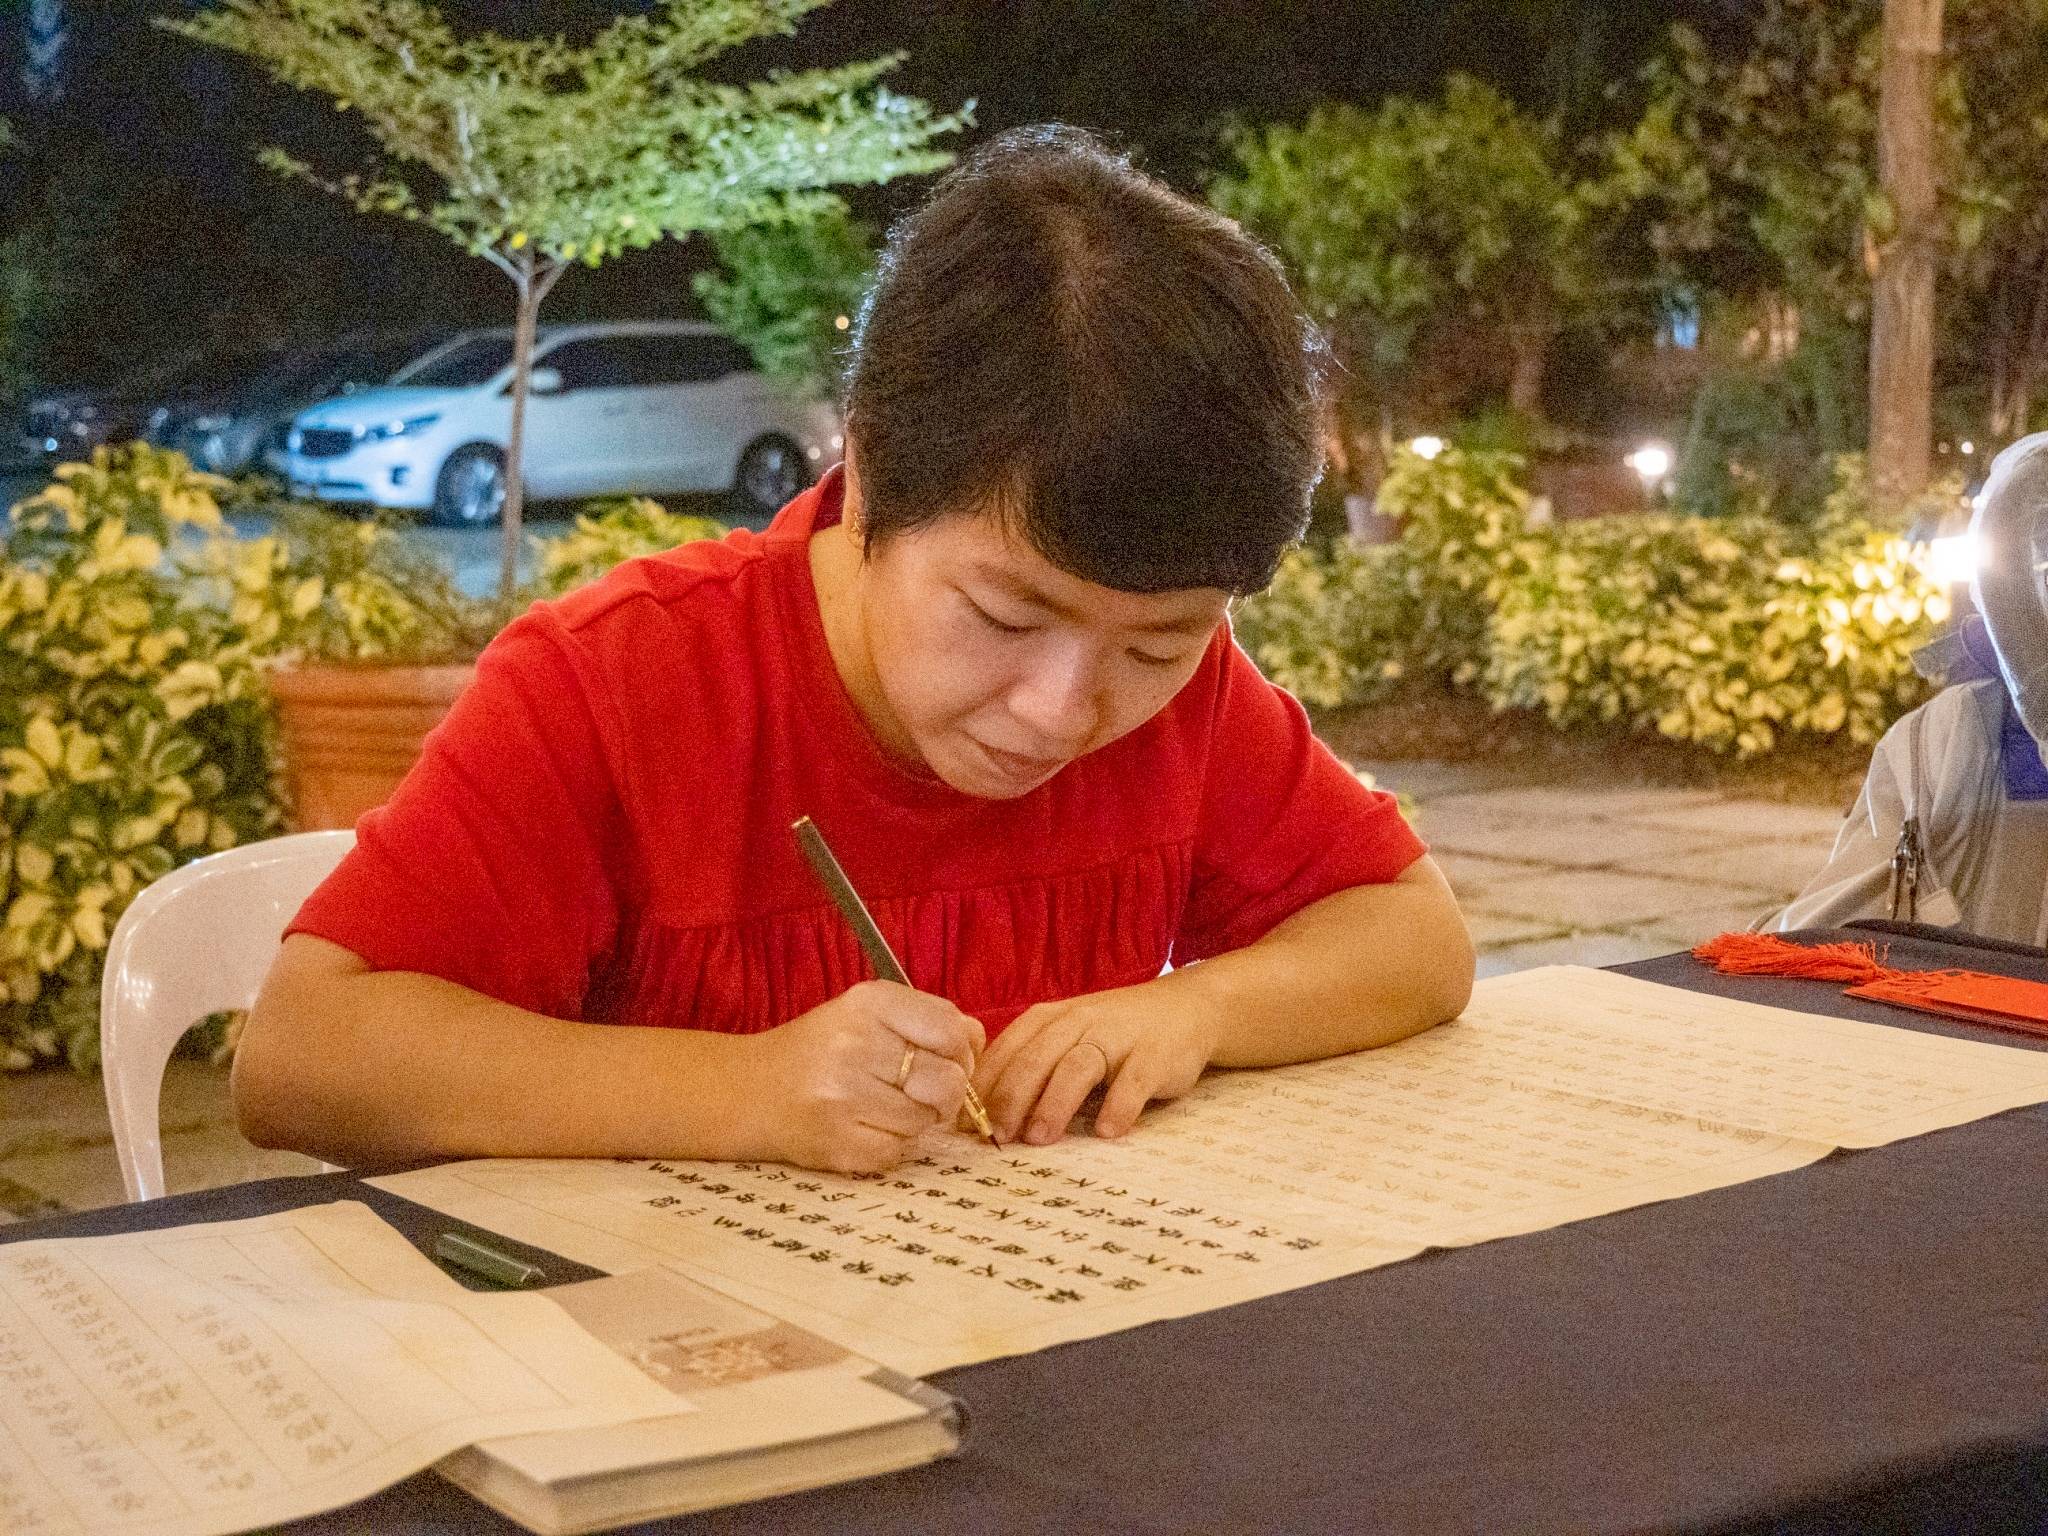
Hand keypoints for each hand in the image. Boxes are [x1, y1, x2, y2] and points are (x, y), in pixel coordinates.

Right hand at [750, 981, 984, 1173]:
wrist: (748, 1091)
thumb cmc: (821, 1051)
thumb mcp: (868, 1014)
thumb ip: (926, 1020)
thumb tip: (978, 1040)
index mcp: (869, 1004)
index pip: (952, 1029)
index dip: (961, 1051)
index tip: (946, 1059)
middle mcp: (856, 1045)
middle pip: (948, 1080)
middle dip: (944, 1092)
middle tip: (917, 1091)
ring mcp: (846, 1097)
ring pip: (926, 1120)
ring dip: (915, 1120)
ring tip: (881, 1106)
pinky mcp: (840, 1143)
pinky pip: (900, 1152)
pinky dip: (891, 1145)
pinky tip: (864, 1128)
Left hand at [974, 982, 1220, 1146]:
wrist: (1185, 1009)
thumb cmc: (1113, 1033)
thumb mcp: (1066, 1036)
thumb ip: (1030, 1064)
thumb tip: (983, 1114)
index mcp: (1049, 1018)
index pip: (1007, 1049)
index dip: (984, 1086)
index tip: (966, 1123)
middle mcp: (1080, 1021)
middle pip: (1036, 1058)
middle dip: (1012, 1098)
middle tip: (996, 1135)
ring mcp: (1118, 1036)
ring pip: (1078, 1066)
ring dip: (1055, 1104)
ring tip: (1039, 1139)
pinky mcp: (1155, 1054)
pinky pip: (1134, 1080)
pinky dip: (1119, 1106)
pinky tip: (1107, 1132)